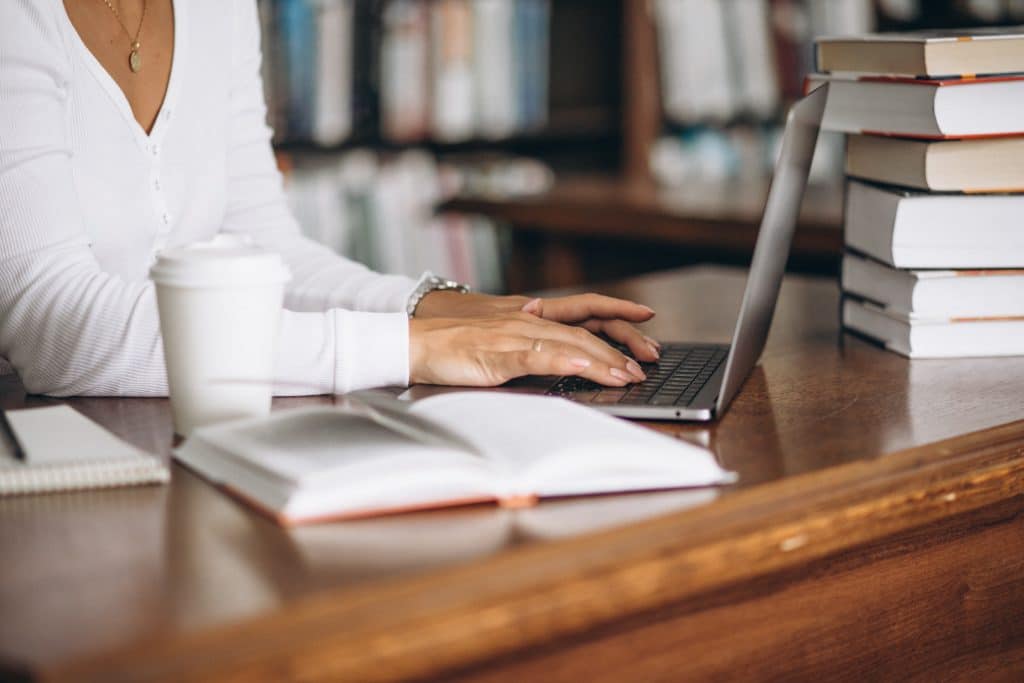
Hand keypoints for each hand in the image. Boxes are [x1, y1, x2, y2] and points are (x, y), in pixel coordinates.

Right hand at [409, 312, 648, 386]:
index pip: (584, 317)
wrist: (414, 342)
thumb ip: (527, 347)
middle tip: (647, 365)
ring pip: (568, 344)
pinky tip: (583, 367)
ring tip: (626, 374)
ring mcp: (513, 336)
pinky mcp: (497, 354)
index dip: (617, 321)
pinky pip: (536, 356)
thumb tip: (556, 356)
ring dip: (601, 360)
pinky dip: (563, 361)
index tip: (647, 329)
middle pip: (585, 332)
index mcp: (531, 319)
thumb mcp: (499, 343)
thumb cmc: (452, 346)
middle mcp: (528, 321)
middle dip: (620, 349)